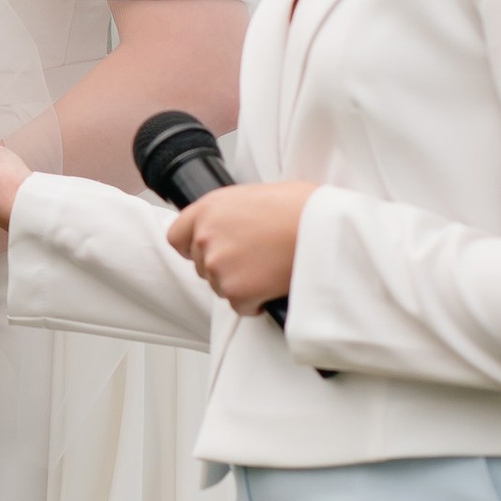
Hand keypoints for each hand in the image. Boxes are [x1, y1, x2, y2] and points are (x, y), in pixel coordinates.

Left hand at [168, 179, 314, 313]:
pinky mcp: (236, 290)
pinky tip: (272, 284)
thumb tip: (234, 227)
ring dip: (241, 284)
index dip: (195, 247)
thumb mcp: (255, 194)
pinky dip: (256, 302)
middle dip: (225, 266)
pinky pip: (240, 306)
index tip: (212, 251)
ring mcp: (218, 264)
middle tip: (255, 259)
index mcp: (208, 207)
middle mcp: (206, 235)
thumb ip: (231, 213)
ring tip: (268, 268)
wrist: (324, 226)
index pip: (176, 237)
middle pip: (202, 266)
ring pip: (220, 287)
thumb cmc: (301, 207)